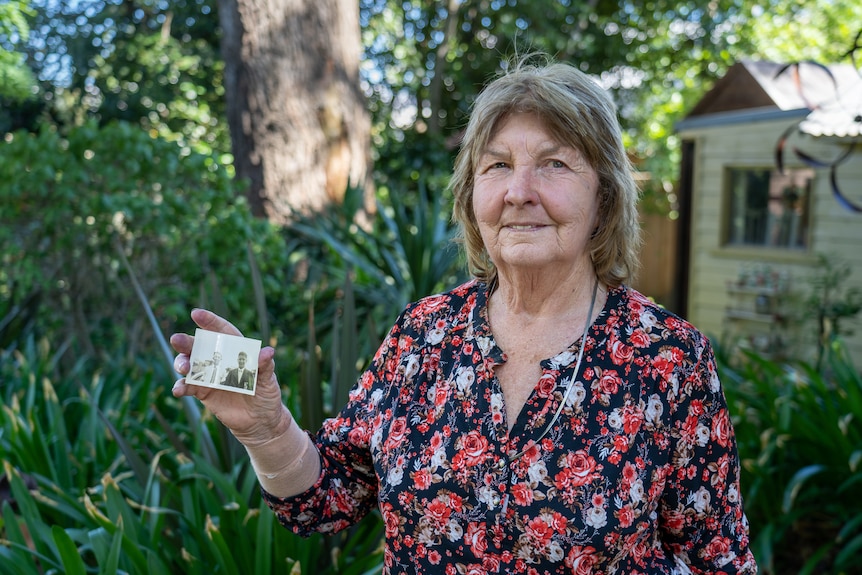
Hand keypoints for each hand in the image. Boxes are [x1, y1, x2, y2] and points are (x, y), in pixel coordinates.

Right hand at [170, 309, 291, 445]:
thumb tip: (267, 352)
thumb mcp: (269, 381)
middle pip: (200, 346)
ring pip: (189, 364)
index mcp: (236, 350)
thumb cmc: (267, 396)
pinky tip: (178, 390)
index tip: (195, 314)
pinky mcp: (203, 392)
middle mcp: (220, 360)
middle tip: (176, 339)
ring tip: (183, 368)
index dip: (210, 321)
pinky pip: (188, 387)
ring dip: (181, 363)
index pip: (222, 331)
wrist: (260, 421)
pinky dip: (181, 387)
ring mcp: (209, 375)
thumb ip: (265, 366)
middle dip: (186, 342)